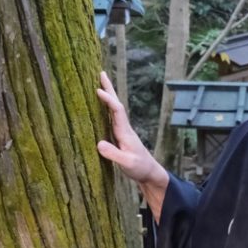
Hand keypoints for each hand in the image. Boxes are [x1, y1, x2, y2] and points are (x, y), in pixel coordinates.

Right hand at [96, 72, 166, 192]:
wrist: (150, 173)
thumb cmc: (140, 168)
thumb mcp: (126, 163)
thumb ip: (113, 154)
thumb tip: (98, 143)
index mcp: (125, 132)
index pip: (117, 111)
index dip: (108, 100)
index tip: (98, 91)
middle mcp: (124, 128)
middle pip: (116, 104)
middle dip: (109, 89)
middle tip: (101, 73)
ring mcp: (122, 131)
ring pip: (114, 109)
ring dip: (108, 96)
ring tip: (99, 85)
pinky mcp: (120, 137)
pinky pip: (111, 118)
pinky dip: (106, 108)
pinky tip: (100, 107)